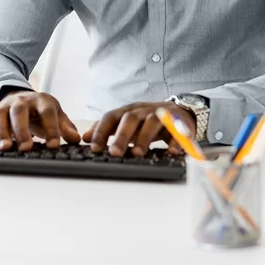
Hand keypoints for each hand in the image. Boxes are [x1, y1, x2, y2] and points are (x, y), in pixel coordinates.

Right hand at [0, 91, 80, 151]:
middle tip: (27, 148)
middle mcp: (20, 101)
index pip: (47, 111)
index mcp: (40, 100)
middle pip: (20, 111)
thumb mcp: (56, 115)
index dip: (51, 128)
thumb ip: (65, 127)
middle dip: (23, 130)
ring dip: (1, 132)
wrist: (23, 98)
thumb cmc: (41, 111)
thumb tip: (76, 139)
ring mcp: (4, 107)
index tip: (55, 145)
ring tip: (5, 148)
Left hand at [81, 102, 196, 156]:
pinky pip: (177, 130)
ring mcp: (161, 114)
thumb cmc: (147, 120)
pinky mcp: (178, 123)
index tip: (94, 148)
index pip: (111, 117)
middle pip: (131, 119)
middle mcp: (143, 110)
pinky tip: (170, 152)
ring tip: (138, 154)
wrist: (179, 111)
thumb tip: (85, 137)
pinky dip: (175, 141)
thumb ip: (107, 128)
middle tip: (114, 153)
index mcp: (128, 111)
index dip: (102, 131)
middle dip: (121, 136)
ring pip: (152, 122)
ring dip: (144, 138)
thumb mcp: (126, 121)